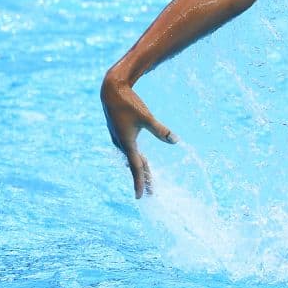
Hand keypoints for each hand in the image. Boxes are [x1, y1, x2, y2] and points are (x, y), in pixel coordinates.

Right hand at [100, 73, 177, 197]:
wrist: (111, 90)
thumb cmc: (129, 103)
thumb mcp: (147, 117)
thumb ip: (161, 130)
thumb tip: (176, 141)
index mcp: (127, 143)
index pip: (136, 168)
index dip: (140, 182)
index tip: (140, 197)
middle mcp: (121, 143)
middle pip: (135, 165)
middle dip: (143, 178)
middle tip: (150, 192)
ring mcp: (118, 138)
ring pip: (131, 157)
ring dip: (139, 167)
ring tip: (147, 177)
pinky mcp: (118, 132)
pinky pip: (128, 150)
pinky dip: (134, 157)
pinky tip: (137, 157)